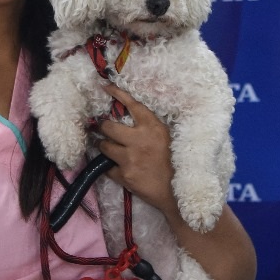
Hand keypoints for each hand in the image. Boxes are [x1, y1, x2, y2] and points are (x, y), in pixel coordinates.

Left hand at [96, 84, 175, 216]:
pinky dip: (109, 168)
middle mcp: (139, 140)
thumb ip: (151, 127)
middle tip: (102, 128)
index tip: (105, 86)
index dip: (117, 93)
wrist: (176, 192)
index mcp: (153, 128)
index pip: (132, 105)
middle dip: (103, 127)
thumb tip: (132, 115)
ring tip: (105, 147)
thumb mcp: (167, 138)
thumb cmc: (174, 164)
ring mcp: (130, 158)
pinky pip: (107, 168)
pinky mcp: (124, 175)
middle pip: (109, 126)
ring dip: (103, 146)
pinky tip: (115, 168)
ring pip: (104, 146)